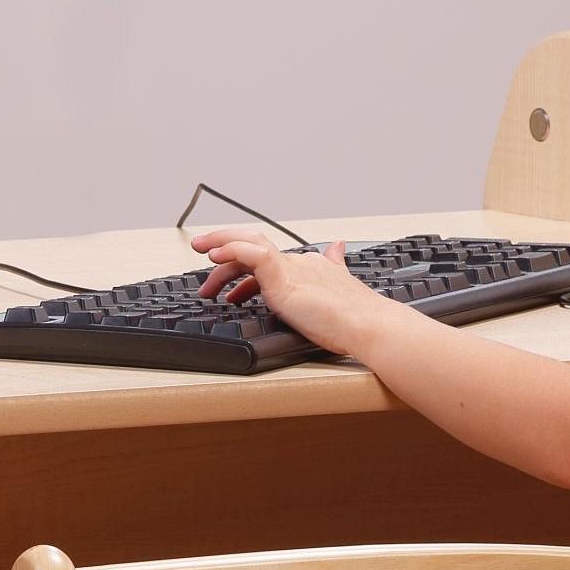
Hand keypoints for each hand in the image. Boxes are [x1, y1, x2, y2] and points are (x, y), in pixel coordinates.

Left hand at [185, 224, 385, 353]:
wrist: (368, 326)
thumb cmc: (356, 320)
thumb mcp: (339, 289)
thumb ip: (335, 267)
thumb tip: (337, 248)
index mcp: (308, 268)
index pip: (267, 262)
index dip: (243, 273)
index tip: (230, 292)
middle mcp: (298, 263)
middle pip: (253, 246)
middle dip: (224, 249)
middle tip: (203, 262)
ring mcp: (290, 268)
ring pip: (247, 244)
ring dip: (220, 246)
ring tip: (201, 256)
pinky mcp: (284, 276)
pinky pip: (251, 254)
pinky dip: (231, 250)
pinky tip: (216, 257)